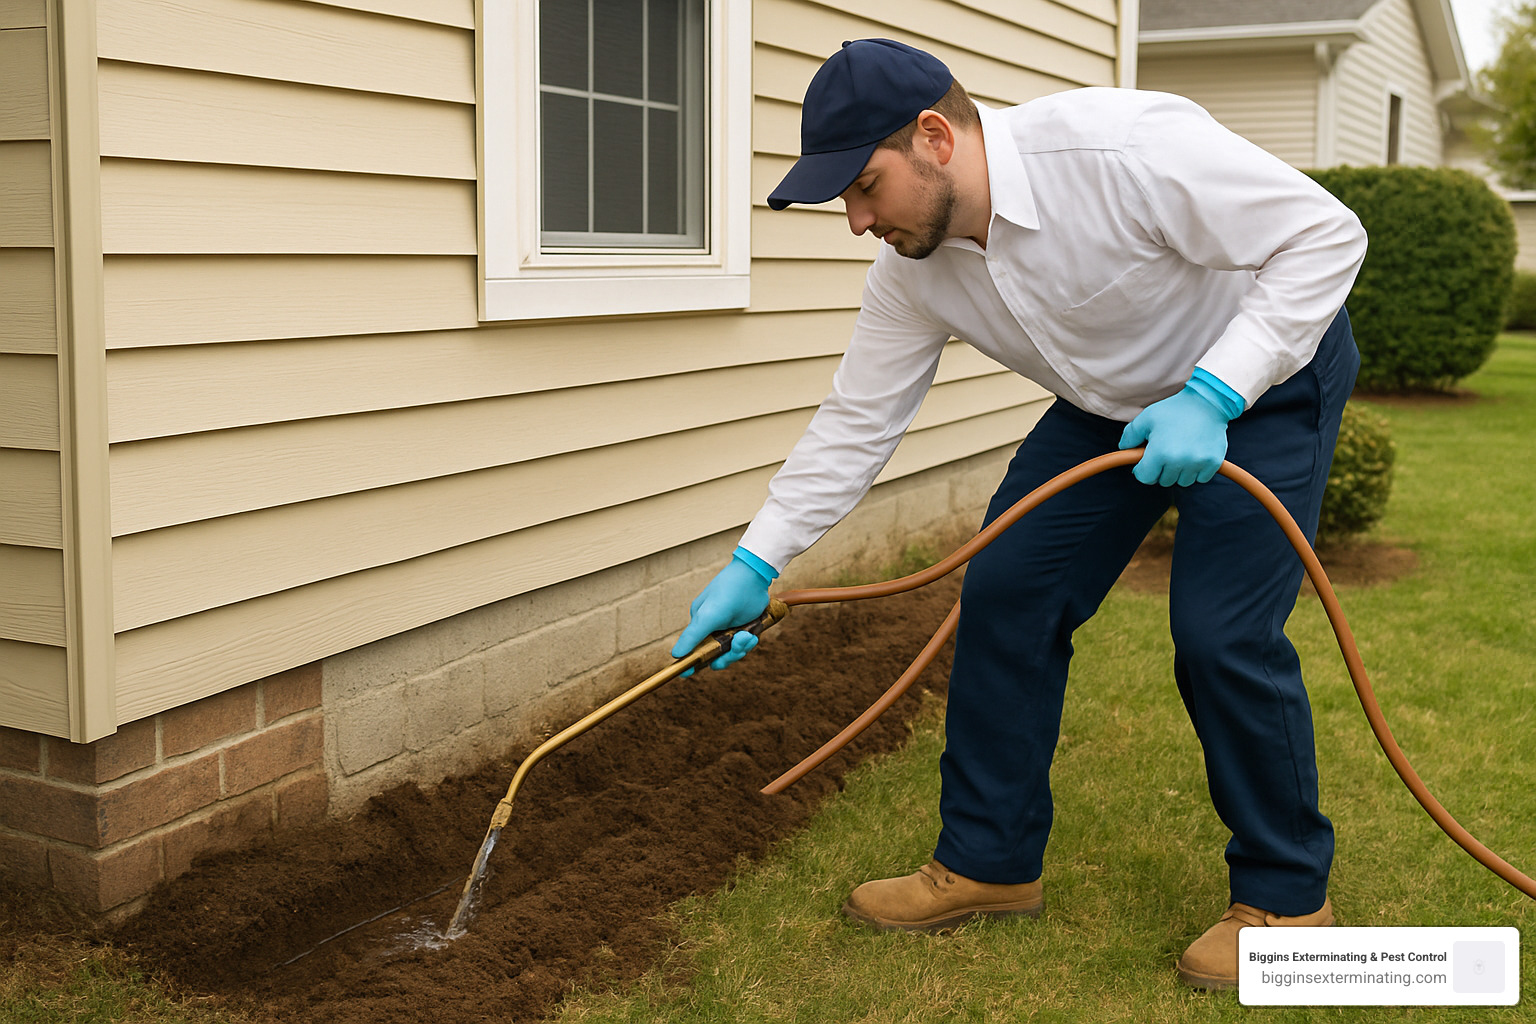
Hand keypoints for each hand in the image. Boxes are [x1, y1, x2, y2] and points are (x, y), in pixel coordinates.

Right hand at [671, 555, 771, 670]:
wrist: (754, 575)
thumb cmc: (728, 592)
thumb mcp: (709, 616)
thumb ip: (692, 636)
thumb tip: (675, 655)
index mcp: (700, 624)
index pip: (694, 649)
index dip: (692, 662)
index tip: (688, 674)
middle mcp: (713, 628)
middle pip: (716, 655)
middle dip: (728, 655)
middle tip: (740, 642)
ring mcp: (729, 628)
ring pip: (732, 651)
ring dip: (741, 648)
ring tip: (749, 636)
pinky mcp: (744, 627)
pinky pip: (744, 645)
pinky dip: (749, 642)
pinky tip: (753, 635)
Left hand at [1118, 385, 1230, 486]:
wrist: (1208, 402)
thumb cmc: (1175, 410)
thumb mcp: (1146, 417)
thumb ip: (1130, 435)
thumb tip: (1124, 450)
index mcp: (1160, 453)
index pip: (1145, 478)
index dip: (1143, 470)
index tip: (1146, 462)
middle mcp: (1179, 462)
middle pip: (1164, 481)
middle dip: (1161, 469)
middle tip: (1166, 452)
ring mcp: (1198, 463)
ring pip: (1183, 482)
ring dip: (1179, 472)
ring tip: (1180, 453)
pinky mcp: (1213, 463)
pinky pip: (1201, 479)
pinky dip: (1196, 471)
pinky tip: (1194, 455)